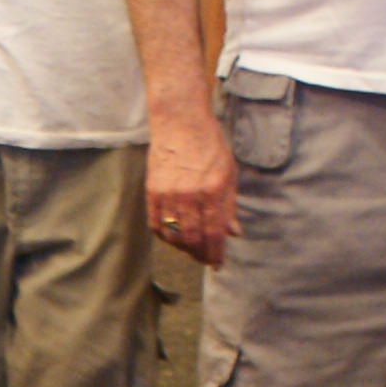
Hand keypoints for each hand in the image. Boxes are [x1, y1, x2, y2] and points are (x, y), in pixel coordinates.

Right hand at [147, 109, 238, 268]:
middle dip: (200, 254)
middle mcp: (190, 195)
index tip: (217, 264)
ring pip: (173, 235)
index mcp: (213, 190)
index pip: (214, 232)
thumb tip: (233, 233)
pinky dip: (165, 236)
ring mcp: (169, 194)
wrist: (180, 122)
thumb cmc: (209, 144)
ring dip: (183, 247)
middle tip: (205, 259)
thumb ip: (229, 205)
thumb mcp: (228, 172)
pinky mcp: (152, 191)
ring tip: (191, 248)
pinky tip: (173, 237)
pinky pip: (156, 224)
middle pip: (193, 238)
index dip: (216, 252)